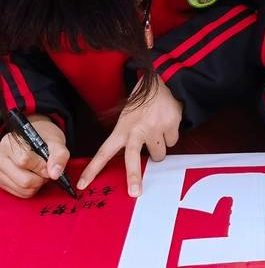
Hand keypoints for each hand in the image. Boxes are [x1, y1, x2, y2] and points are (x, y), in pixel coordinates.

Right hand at [0, 114, 68, 197]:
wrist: (33, 138)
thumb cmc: (43, 137)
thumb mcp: (55, 140)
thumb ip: (59, 155)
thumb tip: (55, 174)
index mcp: (11, 143)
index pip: (24, 161)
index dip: (41, 166)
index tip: (49, 165)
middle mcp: (1, 158)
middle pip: (24, 180)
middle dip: (41, 178)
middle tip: (47, 169)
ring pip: (23, 189)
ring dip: (38, 184)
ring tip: (41, 172)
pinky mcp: (2, 181)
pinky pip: (20, 193)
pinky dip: (32, 188)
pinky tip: (34, 177)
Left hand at [78, 77, 182, 197]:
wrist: (163, 81)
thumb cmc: (143, 100)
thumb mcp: (127, 116)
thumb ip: (126, 136)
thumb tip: (130, 159)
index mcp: (122, 129)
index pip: (103, 152)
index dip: (92, 169)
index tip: (82, 185)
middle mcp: (137, 130)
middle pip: (132, 159)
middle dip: (134, 177)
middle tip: (134, 192)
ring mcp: (155, 129)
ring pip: (159, 154)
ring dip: (159, 147)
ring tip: (158, 132)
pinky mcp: (171, 126)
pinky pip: (172, 142)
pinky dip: (171, 136)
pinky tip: (168, 124)